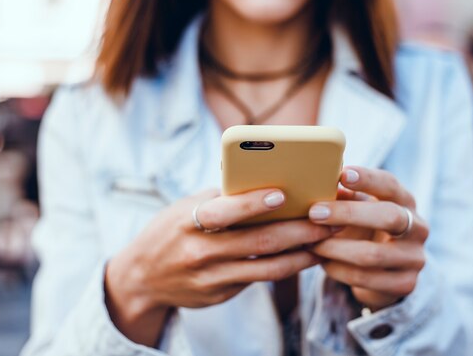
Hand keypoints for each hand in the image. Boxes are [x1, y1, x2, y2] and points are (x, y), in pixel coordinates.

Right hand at [105, 188, 334, 346]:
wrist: (141, 279)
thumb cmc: (170, 231)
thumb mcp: (185, 207)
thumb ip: (221, 197)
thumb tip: (264, 179)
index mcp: (189, 222)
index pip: (223, 212)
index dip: (251, 204)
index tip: (282, 193)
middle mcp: (201, 252)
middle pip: (259, 242)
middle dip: (300, 230)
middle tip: (330, 217)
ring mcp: (212, 278)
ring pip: (268, 267)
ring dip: (303, 252)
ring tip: (329, 238)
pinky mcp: (222, 294)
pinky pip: (262, 279)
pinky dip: (288, 266)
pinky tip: (308, 254)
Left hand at [308, 166, 428, 310]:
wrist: (385, 271)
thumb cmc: (364, 228)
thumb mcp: (358, 208)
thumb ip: (345, 197)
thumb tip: (318, 182)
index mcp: (406, 201)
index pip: (391, 185)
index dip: (368, 179)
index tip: (343, 175)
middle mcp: (418, 228)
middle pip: (389, 217)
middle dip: (348, 214)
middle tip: (314, 212)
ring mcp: (414, 258)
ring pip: (372, 253)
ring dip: (335, 247)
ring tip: (310, 242)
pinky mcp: (405, 284)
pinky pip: (365, 278)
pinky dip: (338, 270)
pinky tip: (322, 262)